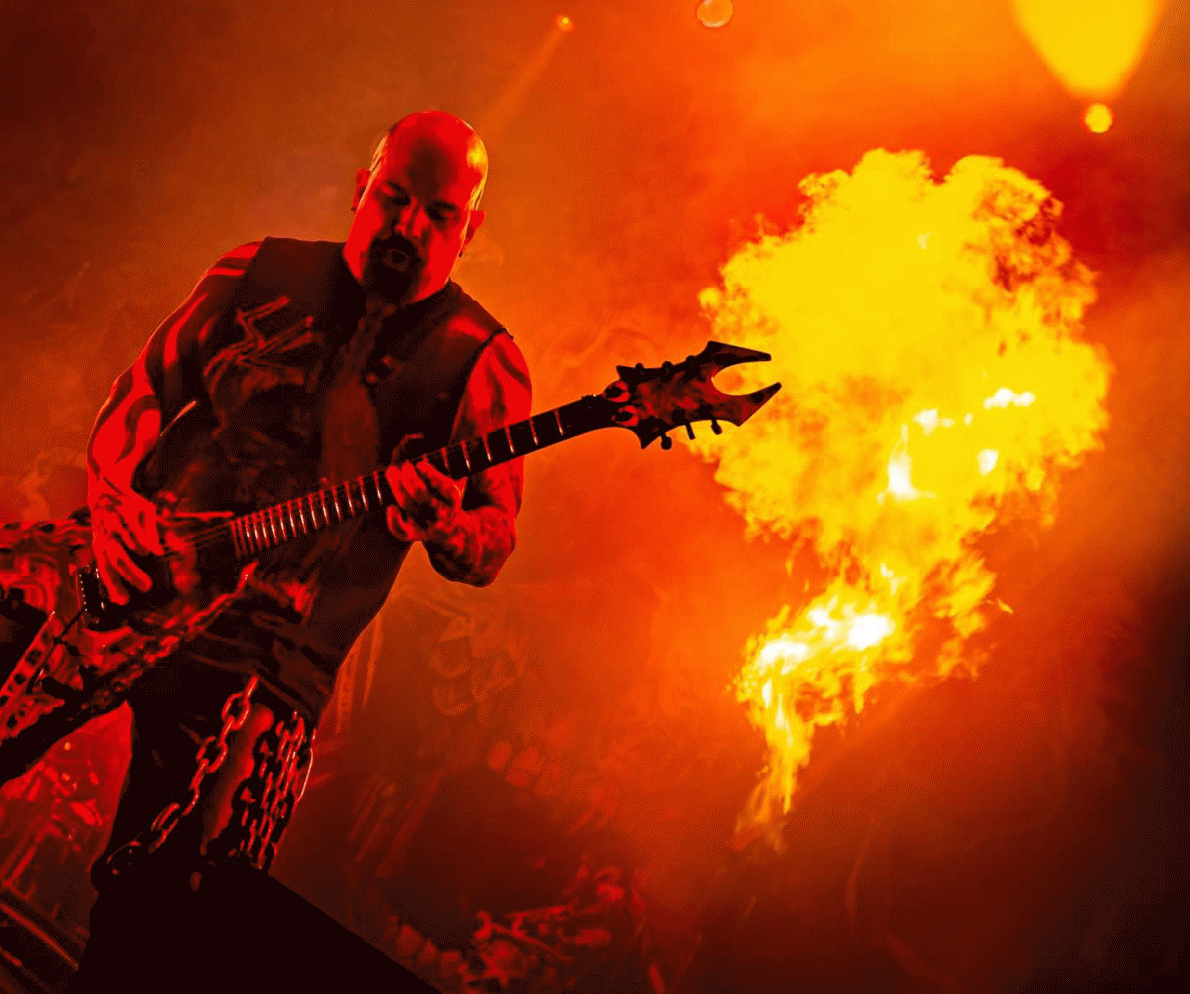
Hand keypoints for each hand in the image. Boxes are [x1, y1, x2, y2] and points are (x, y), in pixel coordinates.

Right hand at [90, 490, 164, 605]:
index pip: (130, 532)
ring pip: (107, 566)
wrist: (104, 494)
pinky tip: (117, 596)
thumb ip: (151, 529)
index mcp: (122, 518)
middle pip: (118, 555)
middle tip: (146, 586)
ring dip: (116, 583)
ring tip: (125, 600)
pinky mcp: (98, 548)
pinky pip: (102, 568)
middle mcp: (109, 532)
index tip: (152, 555)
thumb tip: (157, 552)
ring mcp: (101, 541)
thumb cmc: (129, 504)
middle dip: (132, 572)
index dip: (140, 543)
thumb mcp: (145, 510)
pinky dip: (109, 583)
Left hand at [384, 460, 463, 544]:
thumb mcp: (452, 474)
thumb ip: (440, 456)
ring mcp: (428, 524)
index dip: (432, 477)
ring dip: (398, 488)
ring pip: (410, 508)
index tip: (420, 464)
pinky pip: (402, 532)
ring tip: (392, 471)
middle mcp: (443, 514)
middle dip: (410, 479)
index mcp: (454, 499)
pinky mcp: (414, 534)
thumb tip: (415, 439)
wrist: (450, 527)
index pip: (446, 490)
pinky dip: (394, 521)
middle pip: (423, 497)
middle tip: (404, 465)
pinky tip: (390, 507)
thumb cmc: (447, 493)